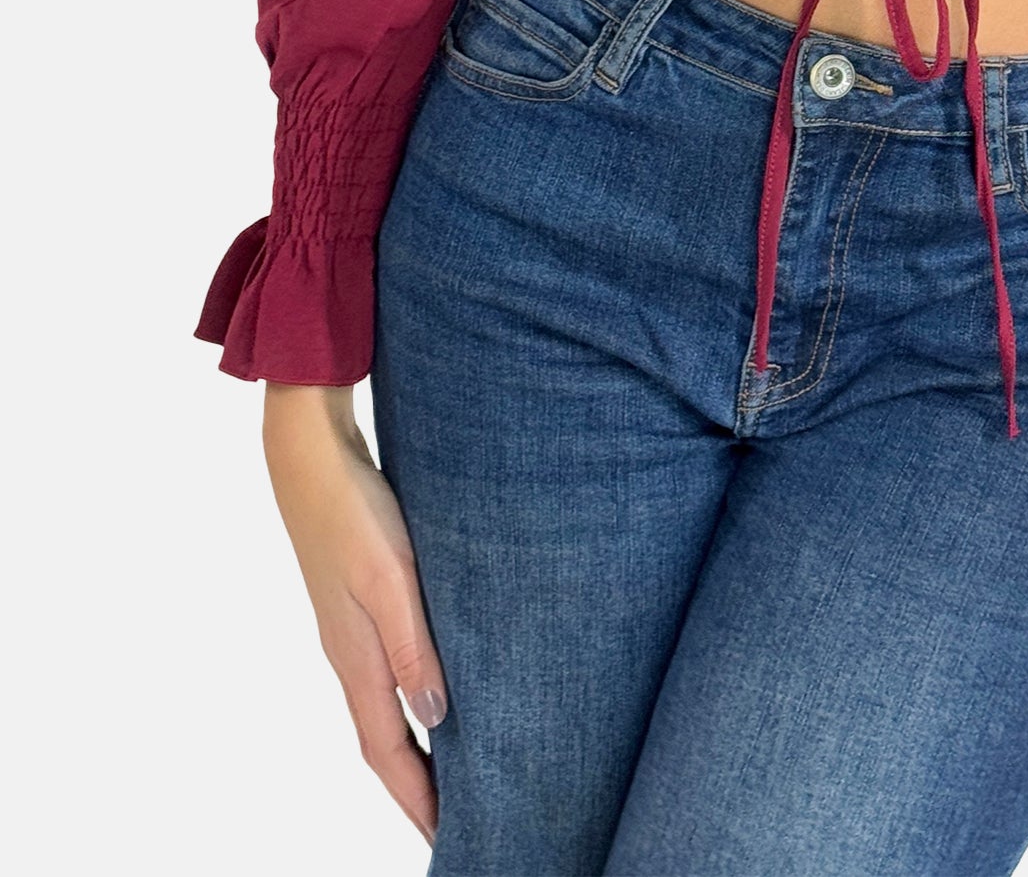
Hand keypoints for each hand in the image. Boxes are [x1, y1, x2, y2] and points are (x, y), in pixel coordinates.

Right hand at [262, 383, 446, 847]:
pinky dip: (408, 698)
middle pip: (383, 741)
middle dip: (415, 786)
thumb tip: (436, 718)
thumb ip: (413, 648)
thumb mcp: (391, 579)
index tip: (447, 836)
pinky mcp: (355, 600)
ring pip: (382, 707)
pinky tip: (431, 690)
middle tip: (456, 819)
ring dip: (414, 746)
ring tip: (451, 771)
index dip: (416, 797)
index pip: (388, 750)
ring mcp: (348, 629)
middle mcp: (348, 654)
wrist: (308, 454)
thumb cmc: (354, 511)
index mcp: (355, 658)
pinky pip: (384, 671)